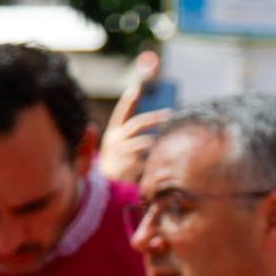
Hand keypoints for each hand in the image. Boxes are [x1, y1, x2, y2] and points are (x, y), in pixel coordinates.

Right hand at [98, 51, 169, 184]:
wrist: (105, 189)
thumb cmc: (116, 165)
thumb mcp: (119, 147)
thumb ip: (131, 134)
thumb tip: (144, 122)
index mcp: (113, 133)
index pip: (121, 113)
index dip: (128, 100)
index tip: (136, 87)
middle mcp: (115, 141)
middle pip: (136, 124)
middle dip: (154, 118)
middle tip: (169, 114)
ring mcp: (120, 154)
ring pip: (143, 143)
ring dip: (155, 143)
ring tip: (164, 145)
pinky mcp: (127, 168)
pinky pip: (146, 161)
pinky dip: (154, 162)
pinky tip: (159, 165)